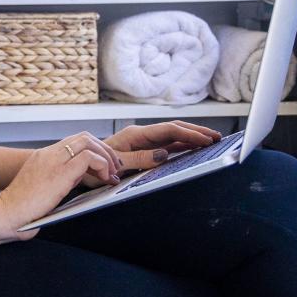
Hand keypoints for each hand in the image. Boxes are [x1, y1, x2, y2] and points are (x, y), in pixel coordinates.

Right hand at [0, 132, 121, 244]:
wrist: (4, 214)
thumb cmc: (21, 209)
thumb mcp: (42, 188)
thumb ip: (59, 179)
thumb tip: (78, 180)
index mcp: (43, 157)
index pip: (74, 141)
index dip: (94, 151)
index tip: (104, 167)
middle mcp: (48, 154)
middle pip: (84, 136)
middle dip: (104, 150)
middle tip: (114, 168)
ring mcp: (53, 161)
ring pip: (88, 142)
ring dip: (106, 156)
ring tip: (112, 173)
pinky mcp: (59, 173)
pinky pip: (88, 158)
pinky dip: (102, 165)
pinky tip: (104, 179)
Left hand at [104, 121, 222, 171]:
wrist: (79, 165)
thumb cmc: (94, 166)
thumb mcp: (116, 165)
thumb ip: (139, 159)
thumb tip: (163, 154)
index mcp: (136, 134)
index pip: (169, 130)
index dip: (189, 134)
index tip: (206, 139)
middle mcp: (141, 135)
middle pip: (174, 129)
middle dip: (196, 131)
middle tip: (217, 136)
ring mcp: (142, 141)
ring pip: (172, 136)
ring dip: (191, 137)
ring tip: (211, 140)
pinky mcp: (142, 149)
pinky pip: (166, 144)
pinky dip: (181, 145)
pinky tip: (192, 148)